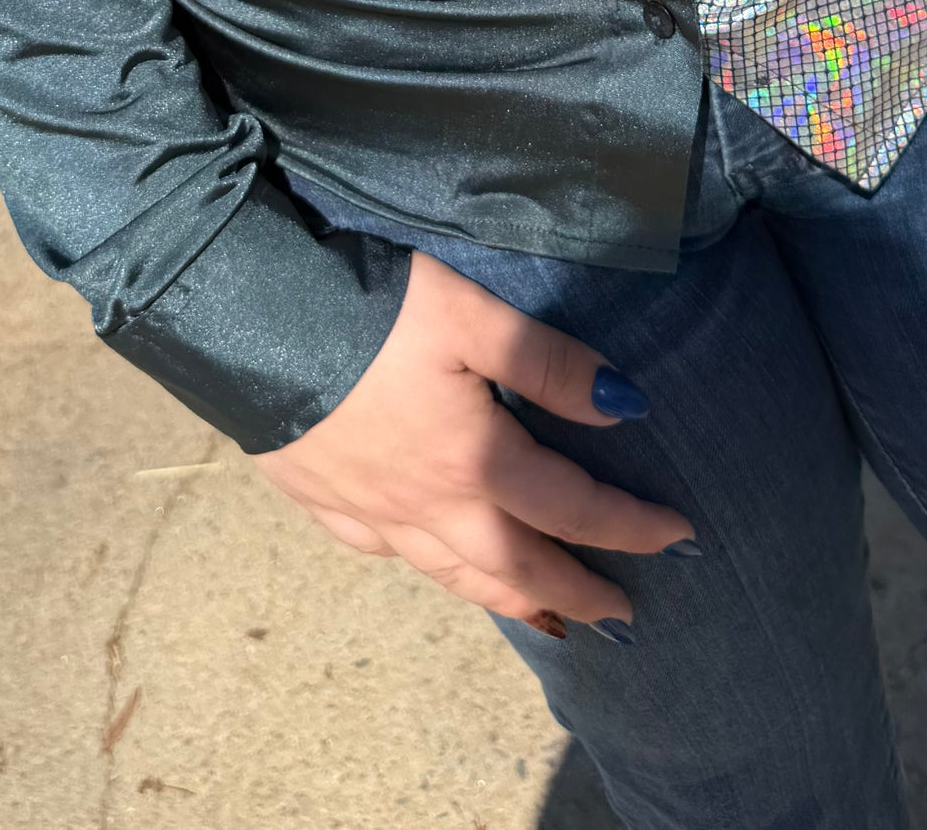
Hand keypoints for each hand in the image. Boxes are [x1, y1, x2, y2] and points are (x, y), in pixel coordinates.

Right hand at [250, 248, 692, 635]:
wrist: (245, 322)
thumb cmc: (367, 309)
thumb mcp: (471, 313)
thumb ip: (548, 362)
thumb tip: (624, 407)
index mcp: (474, 461)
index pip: (573, 508)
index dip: (630, 526)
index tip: (681, 539)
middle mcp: (426, 504)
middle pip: (516, 564)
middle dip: (575, 591)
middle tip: (621, 616)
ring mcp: (370, 510)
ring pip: (453, 573)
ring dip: (509, 598)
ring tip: (545, 617)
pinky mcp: (322, 499)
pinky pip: (391, 555)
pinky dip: (431, 570)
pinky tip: (435, 562)